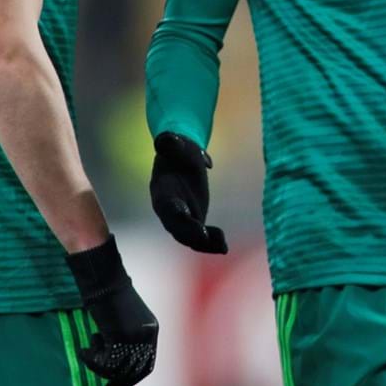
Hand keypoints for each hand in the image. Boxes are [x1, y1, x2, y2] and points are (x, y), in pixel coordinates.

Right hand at [65, 235, 158, 385]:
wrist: (103, 280)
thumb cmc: (110, 297)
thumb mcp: (127, 320)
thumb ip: (128, 340)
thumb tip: (117, 368)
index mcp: (152, 331)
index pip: (147, 365)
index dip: (132, 377)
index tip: (115, 382)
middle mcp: (146, 336)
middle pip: (132, 372)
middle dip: (116, 379)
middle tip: (104, 382)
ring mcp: (133, 336)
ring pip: (116, 370)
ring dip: (99, 366)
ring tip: (89, 350)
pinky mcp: (118, 336)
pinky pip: (103, 362)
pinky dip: (90, 360)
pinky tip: (83, 349)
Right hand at [150, 132, 227, 253]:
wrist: (182, 155)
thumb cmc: (177, 148)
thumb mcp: (174, 142)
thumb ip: (170, 143)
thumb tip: (165, 138)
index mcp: (161, 191)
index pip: (166, 206)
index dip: (175, 214)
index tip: (187, 216)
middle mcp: (168, 209)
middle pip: (176, 227)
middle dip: (189, 234)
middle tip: (205, 237)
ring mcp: (180, 218)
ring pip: (188, 237)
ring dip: (204, 243)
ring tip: (222, 247)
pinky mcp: (193, 221)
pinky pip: (200, 237)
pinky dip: (211, 242)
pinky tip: (224, 246)